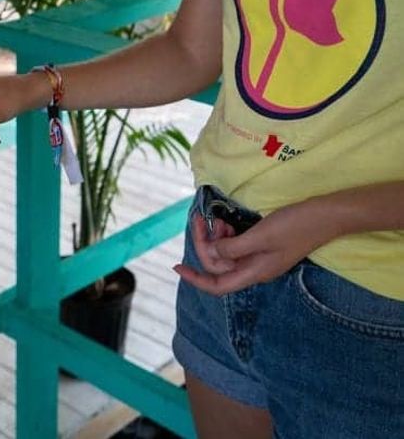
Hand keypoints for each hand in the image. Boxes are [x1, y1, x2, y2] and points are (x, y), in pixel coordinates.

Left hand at [174, 205, 334, 295]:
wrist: (326, 216)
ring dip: (216, 239)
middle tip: (200, 219)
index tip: (176, 266)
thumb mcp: (260, 236)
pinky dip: (228, 236)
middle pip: (219, 266)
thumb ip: (233, 247)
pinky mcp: (265, 247)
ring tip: (216, 220)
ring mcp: (261, 259)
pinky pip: (238, 247)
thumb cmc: (294, 226)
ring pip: (227, 255)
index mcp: (254, 272)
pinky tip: (227, 223)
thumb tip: (213, 253)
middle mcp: (255, 270)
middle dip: (205, 244)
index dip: (195, 279)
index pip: (217, 286)